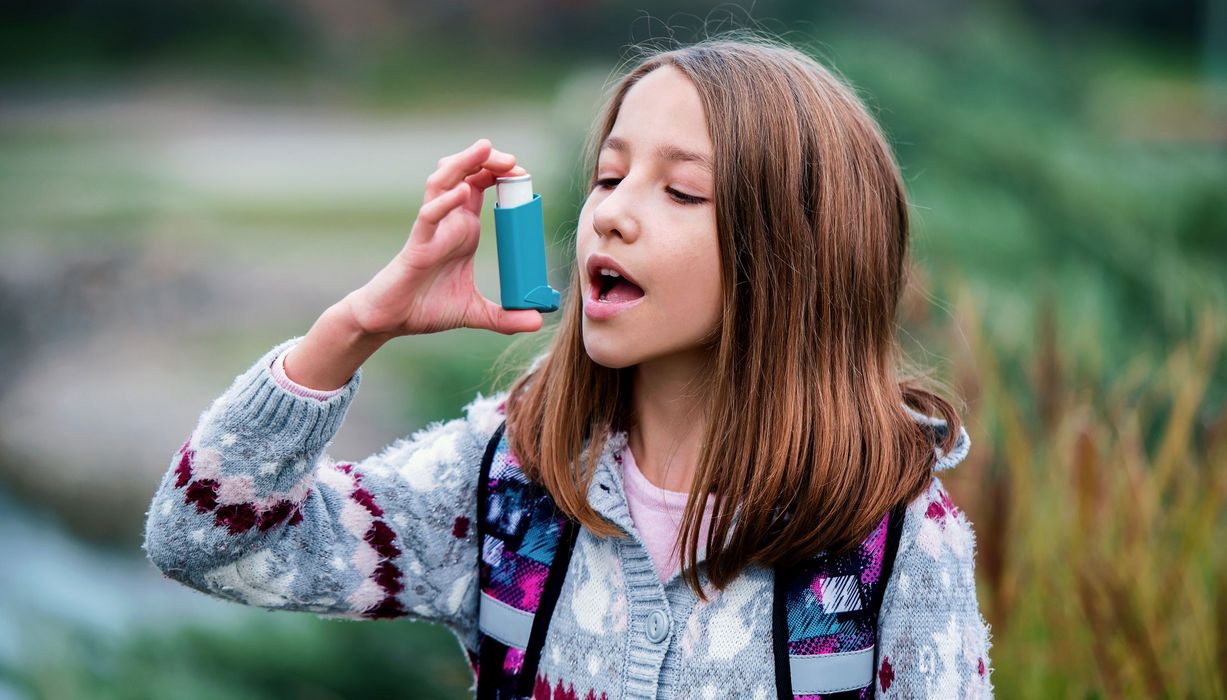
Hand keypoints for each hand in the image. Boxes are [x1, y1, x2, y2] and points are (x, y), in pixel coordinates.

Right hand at [344, 138, 545, 337]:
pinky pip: (428, 216)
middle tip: (513, 160)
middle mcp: (447, 221)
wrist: (392, 322)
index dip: (501, 175)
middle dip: (487, 160)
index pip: (481, 185)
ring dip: (463, 163)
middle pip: (465, 174)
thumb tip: (538, 322)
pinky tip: (462, 193)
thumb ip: (505, 318)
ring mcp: (430, 229)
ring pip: (443, 182)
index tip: (523, 175)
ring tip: (485, 150)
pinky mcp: (416, 244)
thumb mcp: (475, 312)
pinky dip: (445, 202)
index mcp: (463, 229)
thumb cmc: (426, 307)